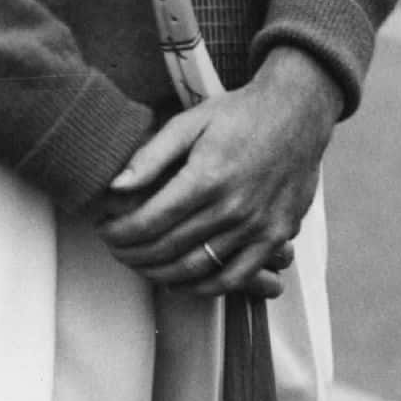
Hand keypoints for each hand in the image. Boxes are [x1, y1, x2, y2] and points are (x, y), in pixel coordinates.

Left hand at [94, 46, 336, 298]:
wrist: (297, 113)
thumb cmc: (239, 114)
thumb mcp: (189, 122)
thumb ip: (151, 156)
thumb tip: (114, 186)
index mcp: (206, 177)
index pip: (150, 220)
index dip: (120, 232)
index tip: (103, 231)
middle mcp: (232, 207)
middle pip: (169, 248)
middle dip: (133, 254)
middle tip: (114, 250)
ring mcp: (257, 226)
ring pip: (197, 268)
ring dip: (160, 274)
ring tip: (139, 266)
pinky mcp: (276, 236)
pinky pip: (236, 276)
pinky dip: (205, 287)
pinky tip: (182, 282)